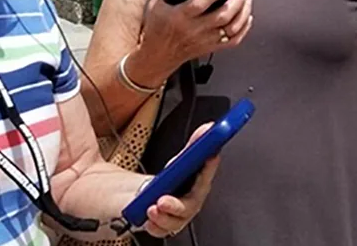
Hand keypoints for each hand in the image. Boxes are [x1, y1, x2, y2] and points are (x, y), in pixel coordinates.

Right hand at [139, 0, 253, 68]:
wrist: (157, 56)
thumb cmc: (157, 30)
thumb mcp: (156, 5)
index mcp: (180, 16)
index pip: (201, 3)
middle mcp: (195, 29)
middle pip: (223, 14)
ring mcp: (205, 40)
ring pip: (232, 27)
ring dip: (243, 11)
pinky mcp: (211, 47)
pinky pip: (234, 40)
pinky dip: (244, 28)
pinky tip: (246, 16)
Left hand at [141, 123, 219, 237]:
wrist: (147, 198)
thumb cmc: (169, 179)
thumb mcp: (179, 160)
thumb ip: (194, 145)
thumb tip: (208, 128)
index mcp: (198, 183)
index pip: (207, 173)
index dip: (209, 165)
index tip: (209, 156)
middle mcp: (191, 202)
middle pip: (190, 204)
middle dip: (178, 204)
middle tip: (163, 200)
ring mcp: (178, 216)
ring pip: (176, 221)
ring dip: (164, 217)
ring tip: (151, 209)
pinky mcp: (164, 225)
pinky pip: (162, 230)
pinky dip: (154, 226)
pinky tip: (147, 218)